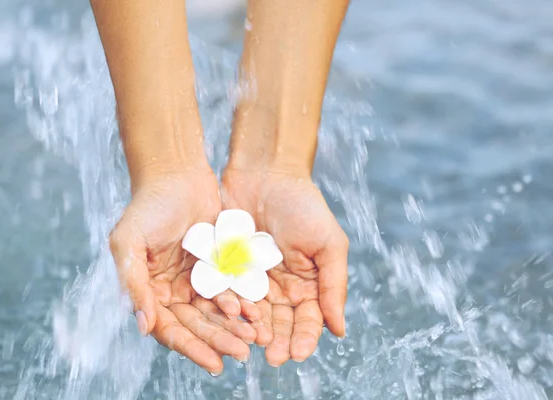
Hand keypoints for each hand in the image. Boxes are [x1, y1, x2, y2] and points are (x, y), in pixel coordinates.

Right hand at [110, 168, 255, 373]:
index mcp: (149, 291)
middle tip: (242, 354)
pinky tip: (258, 313)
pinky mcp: (217, 266)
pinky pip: (231, 289)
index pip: (169, 328)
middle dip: (219, 340)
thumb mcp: (129, 242)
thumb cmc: (148, 206)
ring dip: (234, 327)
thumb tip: (144, 326)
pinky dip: (244, 302)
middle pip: (197, 324)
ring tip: (255, 339)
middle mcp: (172, 290)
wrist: (177, 174)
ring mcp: (196, 279)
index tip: (215, 362)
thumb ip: (133, 284)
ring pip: (217, 312)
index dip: (191, 347)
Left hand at [220, 167, 348, 365]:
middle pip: (279, 323)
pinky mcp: (227, 268)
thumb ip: (334, 286)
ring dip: (253, 331)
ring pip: (253, 314)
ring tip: (252, 343)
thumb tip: (340, 331)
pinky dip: (230, 308)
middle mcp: (279, 287)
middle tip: (272, 357)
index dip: (305, 338)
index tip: (299, 353)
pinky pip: (227, 294)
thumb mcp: (328, 243)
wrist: (265, 172)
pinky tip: (231, 319)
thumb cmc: (303, 205)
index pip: (308, 319)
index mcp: (306, 284)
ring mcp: (252, 279)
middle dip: (278, 341)